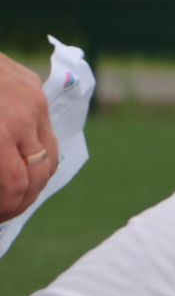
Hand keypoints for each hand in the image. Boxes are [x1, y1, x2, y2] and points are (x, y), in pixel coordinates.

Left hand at [0, 54, 56, 223]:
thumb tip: (0, 196)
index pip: (17, 184)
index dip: (7, 208)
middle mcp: (21, 115)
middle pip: (38, 174)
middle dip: (22, 199)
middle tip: (4, 210)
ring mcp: (31, 99)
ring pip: (49, 154)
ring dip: (34, 178)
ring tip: (13, 189)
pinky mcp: (33, 85)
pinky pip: (44, 128)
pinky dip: (33, 149)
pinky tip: (15, 157)